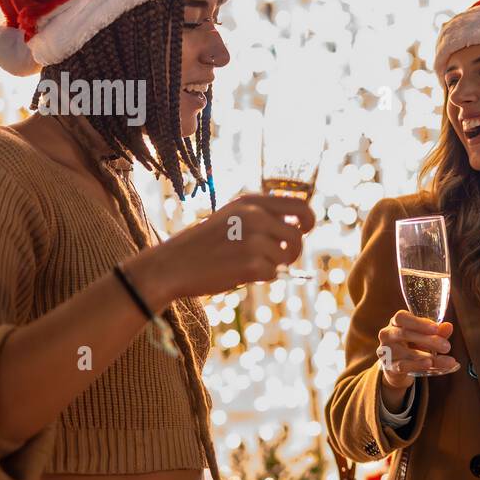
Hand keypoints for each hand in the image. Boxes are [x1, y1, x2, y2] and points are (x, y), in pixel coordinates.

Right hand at [126, 194, 316, 305]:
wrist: (172, 265)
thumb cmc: (204, 244)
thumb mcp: (232, 216)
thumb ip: (262, 216)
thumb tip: (299, 227)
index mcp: (252, 201)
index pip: (300, 206)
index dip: (308, 221)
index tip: (304, 231)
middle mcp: (255, 216)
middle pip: (299, 236)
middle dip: (294, 250)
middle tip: (281, 258)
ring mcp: (254, 240)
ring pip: (286, 257)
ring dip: (272, 265)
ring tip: (247, 264)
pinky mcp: (251, 264)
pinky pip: (273, 274)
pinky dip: (261, 278)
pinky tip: (239, 273)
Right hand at [377, 310, 455, 393]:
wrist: (398, 366)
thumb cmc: (412, 344)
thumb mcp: (424, 336)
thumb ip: (437, 331)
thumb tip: (448, 326)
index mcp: (395, 322)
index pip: (401, 317)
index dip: (418, 322)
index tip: (436, 328)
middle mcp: (387, 334)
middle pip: (405, 334)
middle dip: (428, 340)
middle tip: (447, 346)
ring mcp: (386, 351)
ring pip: (406, 352)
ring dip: (427, 356)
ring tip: (446, 360)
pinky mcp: (389, 366)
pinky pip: (403, 366)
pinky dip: (418, 365)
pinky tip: (430, 365)